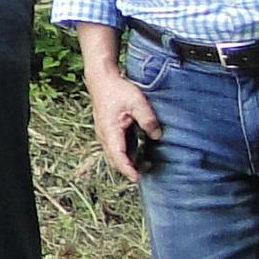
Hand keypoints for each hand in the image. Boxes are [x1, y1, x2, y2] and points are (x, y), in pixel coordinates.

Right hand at [86, 66, 163, 180]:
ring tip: (145, 164)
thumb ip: (148, 120)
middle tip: (146, 173)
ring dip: (127, 161)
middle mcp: (104, 135)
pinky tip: (138, 152)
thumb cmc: (117, 89)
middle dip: (128, 169)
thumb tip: (157, 136)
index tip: (137, 179)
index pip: (118, 156)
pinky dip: (125, 153)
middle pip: (114, 159)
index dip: (127, 169)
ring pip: (114, 154)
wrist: (101, 79)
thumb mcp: (138, 103)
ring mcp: (104, 133)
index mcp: (110, 131)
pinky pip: (115, 147)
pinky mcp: (107, 130)